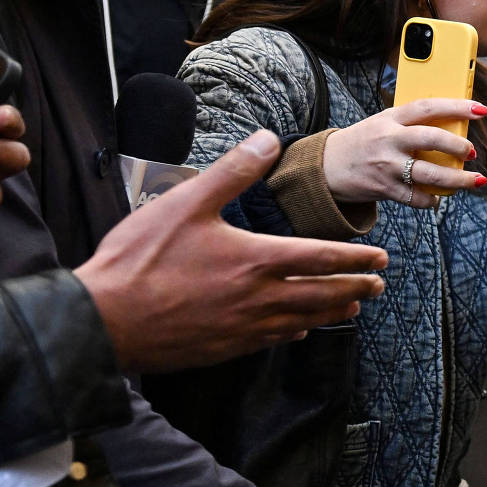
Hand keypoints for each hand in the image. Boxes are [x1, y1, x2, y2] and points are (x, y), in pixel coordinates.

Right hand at [74, 129, 389, 372]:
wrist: (105, 321)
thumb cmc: (141, 259)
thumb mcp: (187, 203)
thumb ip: (232, 171)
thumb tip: (268, 139)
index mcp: (256, 261)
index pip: (323, 259)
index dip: (356, 258)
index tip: (381, 258)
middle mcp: (259, 298)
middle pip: (323, 294)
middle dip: (355, 287)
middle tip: (379, 284)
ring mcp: (244, 328)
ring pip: (304, 320)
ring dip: (333, 311)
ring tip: (354, 306)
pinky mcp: (225, 347)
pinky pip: (272, 340)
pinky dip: (295, 332)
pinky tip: (299, 330)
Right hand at [323, 99, 486, 207]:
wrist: (325, 167)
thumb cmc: (362, 143)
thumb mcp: (382, 123)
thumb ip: (410, 123)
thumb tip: (452, 124)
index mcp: (390, 118)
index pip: (427, 107)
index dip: (457, 107)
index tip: (481, 110)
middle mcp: (389, 140)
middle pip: (431, 139)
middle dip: (458, 146)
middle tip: (472, 152)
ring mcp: (387, 165)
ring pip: (430, 174)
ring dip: (458, 180)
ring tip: (475, 180)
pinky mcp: (384, 188)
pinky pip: (417, 198)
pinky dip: (431, 200)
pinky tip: (438, 197)